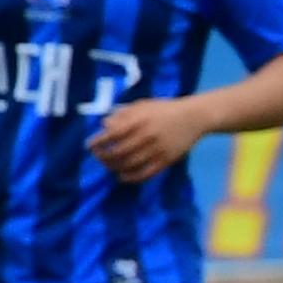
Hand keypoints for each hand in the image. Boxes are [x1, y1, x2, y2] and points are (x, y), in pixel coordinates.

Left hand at [85, 95, 205, 182]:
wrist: (194, 117)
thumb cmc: (164, 109)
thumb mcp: (142, 105)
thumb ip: (123, 114)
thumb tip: (104, 125)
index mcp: (139, 120)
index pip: (113, 134)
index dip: (98, 142)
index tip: (89, 145)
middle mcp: (146, 136)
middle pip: (118, 152)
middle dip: (104, 157)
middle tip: (98, 157)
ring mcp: (156, 150)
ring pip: (130, 164)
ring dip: (114, 168)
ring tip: (109, 166)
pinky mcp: (165, 160)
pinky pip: (145, 173)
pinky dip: (131, 177)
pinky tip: (122, 176)